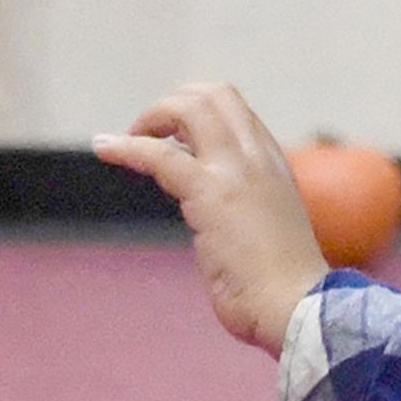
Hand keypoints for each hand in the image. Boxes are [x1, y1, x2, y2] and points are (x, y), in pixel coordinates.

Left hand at [96, 82, 331, 354]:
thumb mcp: (267, 231)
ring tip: (124, 140)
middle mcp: (259, 156)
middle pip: (214, 95)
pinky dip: (126, 147)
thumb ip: (244, 211)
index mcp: (274, 165)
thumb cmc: (283, 286)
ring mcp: (237, 170)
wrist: (296, 305)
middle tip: (146, 136)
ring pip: (190, 108)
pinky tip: (105, 148)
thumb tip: (213, 221)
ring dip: (149, 119)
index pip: (236, 112)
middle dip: (171, 106)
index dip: (197, 114)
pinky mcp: (210, 192)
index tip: (173, 139)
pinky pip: (160, 155)